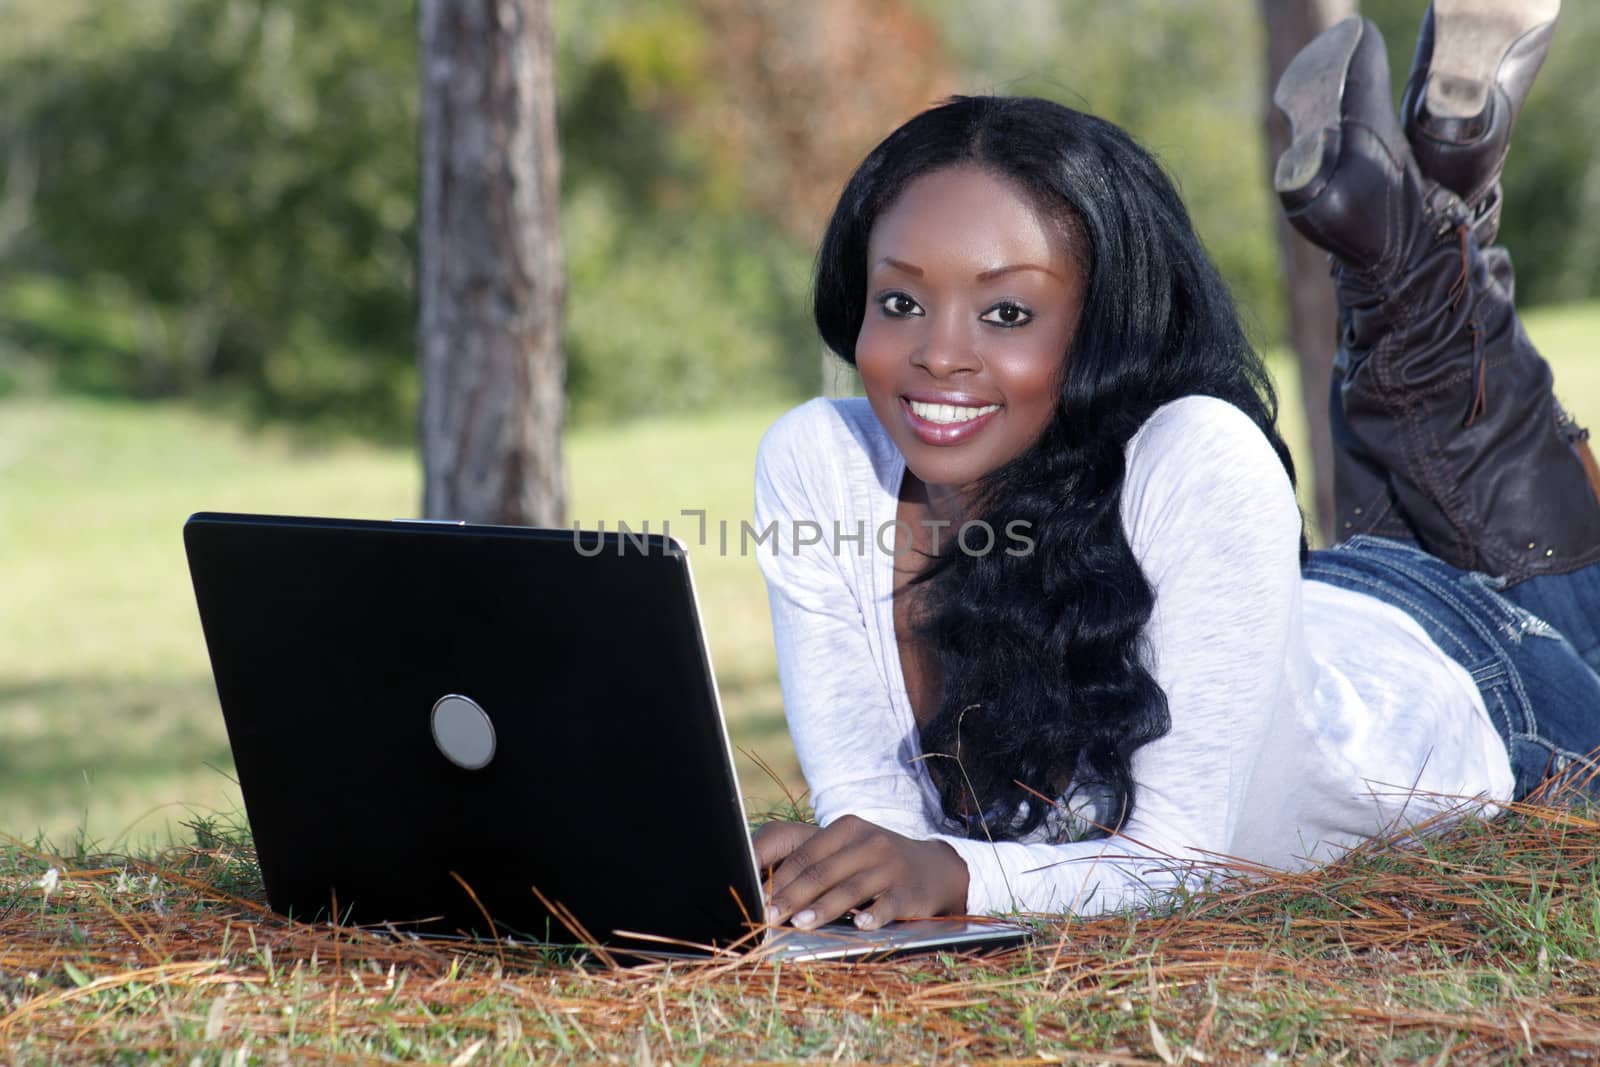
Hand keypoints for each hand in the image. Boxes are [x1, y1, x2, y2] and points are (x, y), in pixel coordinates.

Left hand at [751, 815, 969, 930]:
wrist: (934, 868)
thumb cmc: (876, 862)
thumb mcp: (849, 850)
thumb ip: (816, 862)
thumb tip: (769, 890)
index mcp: (847, 828)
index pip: (805, 854)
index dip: (779, 878)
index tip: (758, 898)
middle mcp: (868, 842)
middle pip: (822, 872)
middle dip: (791, 896)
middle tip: (768, 917)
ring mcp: (890, 865)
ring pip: (849, 889)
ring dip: (822, 909)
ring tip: (799, 925)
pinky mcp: (908, 890)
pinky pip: (886, 904)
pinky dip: (872, 916)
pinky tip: (859, 926)